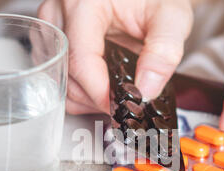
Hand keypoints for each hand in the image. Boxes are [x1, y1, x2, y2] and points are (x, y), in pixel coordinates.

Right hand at [38, 0, 192, 114]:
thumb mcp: (171, 17)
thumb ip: (164, 52)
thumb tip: (146, 91)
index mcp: (83, 3)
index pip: (81, 60)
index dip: (100, 92)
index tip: (120, 106)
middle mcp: (60, 12)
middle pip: (66, 74)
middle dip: (94, 97)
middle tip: (123, 101)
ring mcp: (53, 26)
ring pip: (57, 78)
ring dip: (85, 96)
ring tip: (114, 91)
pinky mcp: (53, 37)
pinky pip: (57, 73)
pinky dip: (78, 88)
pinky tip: (101, 84)